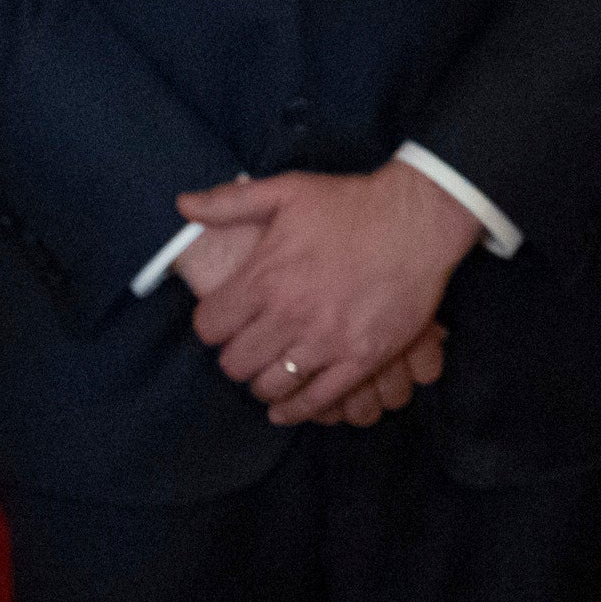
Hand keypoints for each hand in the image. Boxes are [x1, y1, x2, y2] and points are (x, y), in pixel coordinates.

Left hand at [177, 164, 482, 426]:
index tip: (224, 322)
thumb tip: (183, 205)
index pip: (210, 326)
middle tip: (248, 348)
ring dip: (263, 383)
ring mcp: (326, 341)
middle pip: (235, 363)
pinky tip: (286, 409)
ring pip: (271, 386)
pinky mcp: (360, 359)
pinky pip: (317, 401)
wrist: (417, 220)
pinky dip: (296, 411)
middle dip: (235, 357)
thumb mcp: (286, 190)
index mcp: (265, 277)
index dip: (212, 326)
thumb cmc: (351, 204)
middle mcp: (290, 315)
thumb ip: (229, 201)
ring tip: (270, 372)